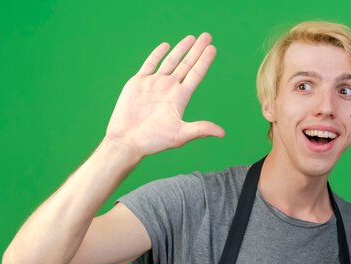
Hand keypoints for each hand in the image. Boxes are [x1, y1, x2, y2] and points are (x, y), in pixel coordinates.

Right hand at [105, 32, 224, 157]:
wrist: (127, 140)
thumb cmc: (154, 140)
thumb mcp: (180, 135)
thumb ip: (200, 129)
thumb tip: (222, 133)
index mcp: (180, 98)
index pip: (196, 74)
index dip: (204, 61)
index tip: (213, 48)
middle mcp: (169, 88)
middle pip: (187, 64)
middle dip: (197, 50)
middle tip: (207, 36)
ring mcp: (154, 84)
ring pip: (170, 61)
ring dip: (181, 49)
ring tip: (191, 38)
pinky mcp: (138, 83)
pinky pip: (149, 64)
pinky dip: (157, 54)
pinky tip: (166, 46)